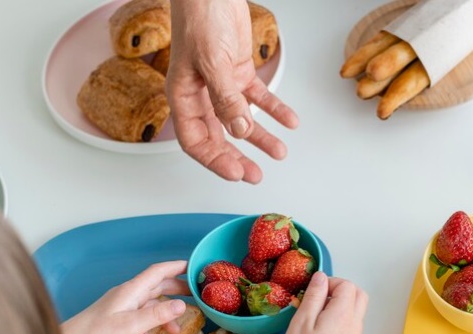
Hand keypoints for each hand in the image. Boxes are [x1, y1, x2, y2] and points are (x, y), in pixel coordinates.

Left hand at [60, 261, 191, 333]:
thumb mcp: (131, 325)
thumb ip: (157, 314)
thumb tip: (181, 304)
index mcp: (132, 291)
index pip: (158, 272)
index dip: (177, 267)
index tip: (194, 267)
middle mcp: (128, 295)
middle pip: (157, 286)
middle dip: (177, 289)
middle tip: (196, 295)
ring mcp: (121, 306)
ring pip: (149, 304)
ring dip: (164, 313)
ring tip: (178, 327)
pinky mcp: (115, 319)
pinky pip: (138, 318)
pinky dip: (149, 327)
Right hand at [167, 0, 298, 182]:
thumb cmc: (200, 18)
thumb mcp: (213, 62)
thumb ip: (226, 99)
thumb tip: (240, 130)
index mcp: (183, 96)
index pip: (194, 140)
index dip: (214, 160)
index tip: (235, 172)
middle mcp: (201, 95)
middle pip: (219, 136)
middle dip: (238, 157)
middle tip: (256, 175)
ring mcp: (221, 85)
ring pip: (241, 121)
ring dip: (260, 138)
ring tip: (279, 152)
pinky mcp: (239, 73)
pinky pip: (258, 98)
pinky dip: (274, 110)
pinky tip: (289, 120)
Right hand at [278, 272, 367, 333]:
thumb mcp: (301, 321)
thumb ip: (314, 296)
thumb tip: (321, 277)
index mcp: (343, 315)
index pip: (348, 286)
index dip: (331, 283)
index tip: (314, 292)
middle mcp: (355, 326)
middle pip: (360, 296)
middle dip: (342, 291)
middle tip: (320, 300)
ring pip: (356, 313)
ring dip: (341, 307)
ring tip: (317, 319)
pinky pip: (352, 329)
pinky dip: (341, 323)